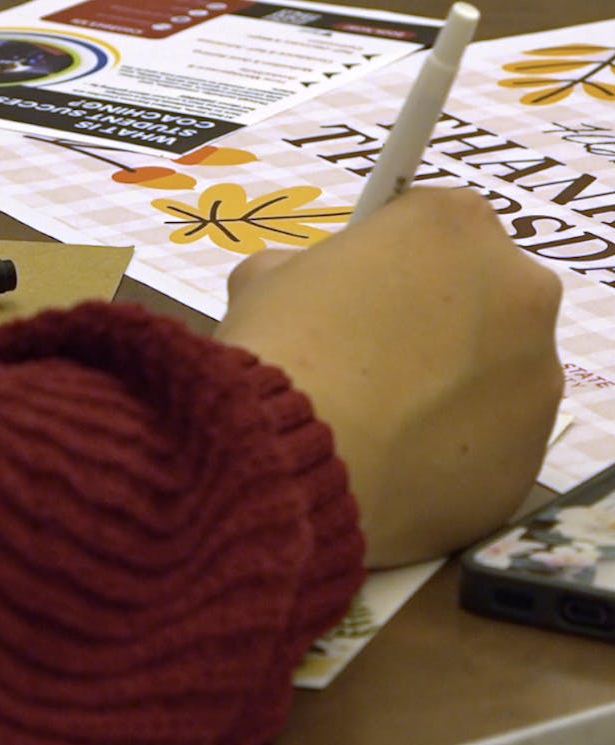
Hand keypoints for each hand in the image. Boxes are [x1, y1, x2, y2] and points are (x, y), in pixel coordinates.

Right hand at [215, 188, 563, 567]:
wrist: (289, 458)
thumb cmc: (279, 351)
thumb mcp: (264, 280)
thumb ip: (301, 269)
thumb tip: (303, 287)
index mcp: (454, 225)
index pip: (430, 228)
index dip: (388, 262)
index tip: (357, 294)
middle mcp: (519, 289)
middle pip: (479, 296)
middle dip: (433, 322)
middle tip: (367, 360)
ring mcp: (536, 378)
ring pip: (492, 375)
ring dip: (447, 388)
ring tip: (376, 422)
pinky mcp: (529, 455)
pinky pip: (489, 443)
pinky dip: (451, 450)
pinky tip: (394, 463)